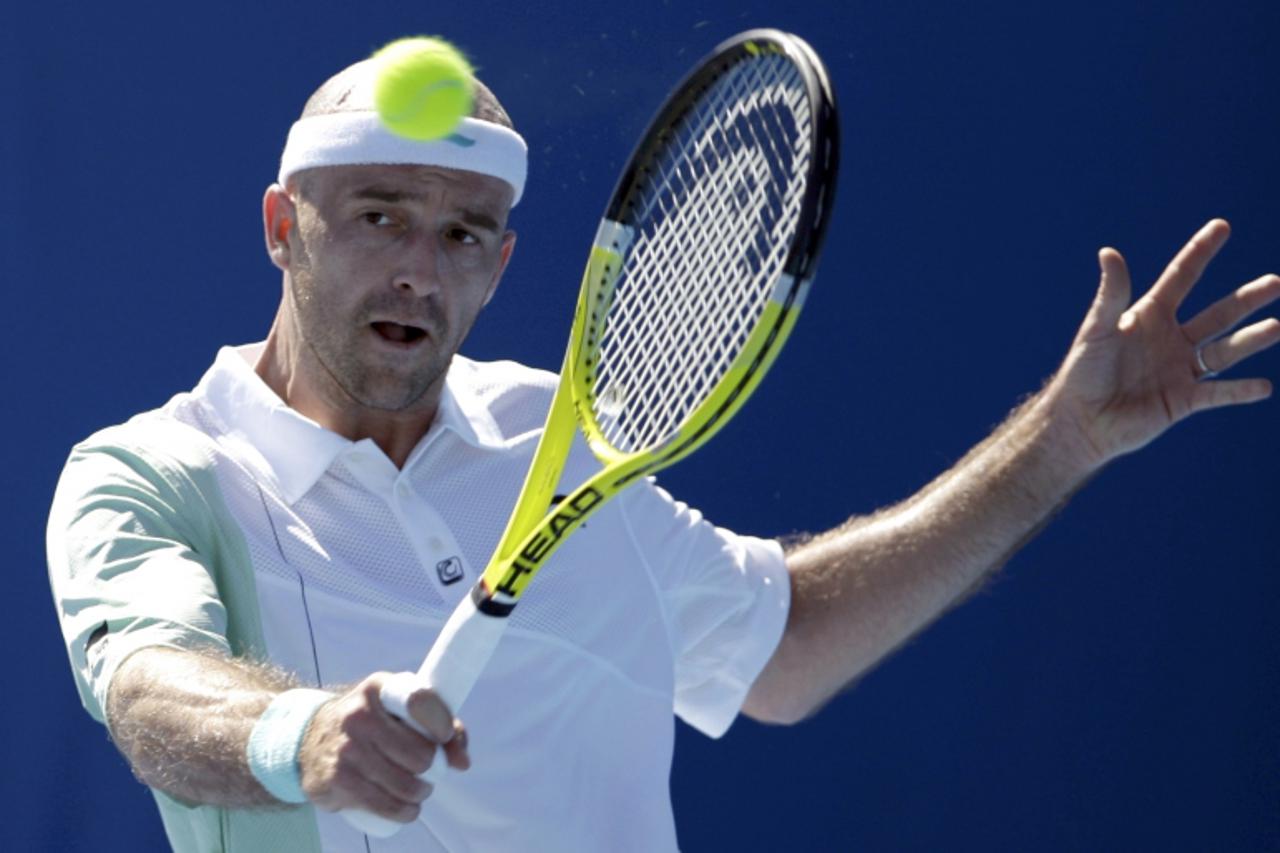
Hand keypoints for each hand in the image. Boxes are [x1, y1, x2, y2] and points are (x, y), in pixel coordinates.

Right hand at [297, 672, 469, 822]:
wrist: (309, 737)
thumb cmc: (370, 722)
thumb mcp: (398, 709)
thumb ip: (439, 724)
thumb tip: (462, 761)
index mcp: (379, 689)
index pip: (419, 701)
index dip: (441, 723)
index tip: (445, 736)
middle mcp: (360, 716)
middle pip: (420, 754)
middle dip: (434, 768)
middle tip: (430, 770)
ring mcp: (346, 749)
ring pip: (406, 785)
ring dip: (421, 793)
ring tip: (419, 788)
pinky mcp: (337, 780)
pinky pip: (385, 805)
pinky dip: (405, 811)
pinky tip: (408, 807)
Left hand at [1047, 219, 1279, 468]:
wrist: (1079, 421)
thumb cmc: (1082, 372)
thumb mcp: (1098, 329)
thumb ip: (1111, 294)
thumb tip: (1108, 251)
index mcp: (1149, 316)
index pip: (1181, 276)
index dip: (1200, 251)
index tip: (1221, 226)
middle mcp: (1170, 339)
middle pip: (1217, 314)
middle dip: (1247, 299)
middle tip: (1276, 283)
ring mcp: (1179, 370)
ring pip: (1225, 351)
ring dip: (1251, 340)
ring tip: (1277, 328)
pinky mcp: (1182, 400)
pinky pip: (1217, 393)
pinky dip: (1239, 391)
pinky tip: (1263, 387)